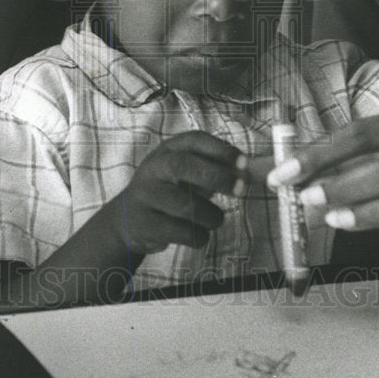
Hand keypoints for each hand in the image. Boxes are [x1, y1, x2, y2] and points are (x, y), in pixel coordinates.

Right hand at [103, 131, 246, 256]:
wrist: (127, 219)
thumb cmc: (169, 191)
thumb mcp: (185, 173)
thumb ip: (214, 168)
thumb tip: (251, 171)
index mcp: (167, 150)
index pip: (194, 140)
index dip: (221, 149)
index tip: (243, 162)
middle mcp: (153, 168)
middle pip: (184, 166)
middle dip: (218, 177)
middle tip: (240, 189)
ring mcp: (146, 196)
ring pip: (187, 205)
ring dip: (212, 216)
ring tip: (214, 219)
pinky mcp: (145, 223)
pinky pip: (182, 232)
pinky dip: (199, 237)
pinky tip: (197, 234)